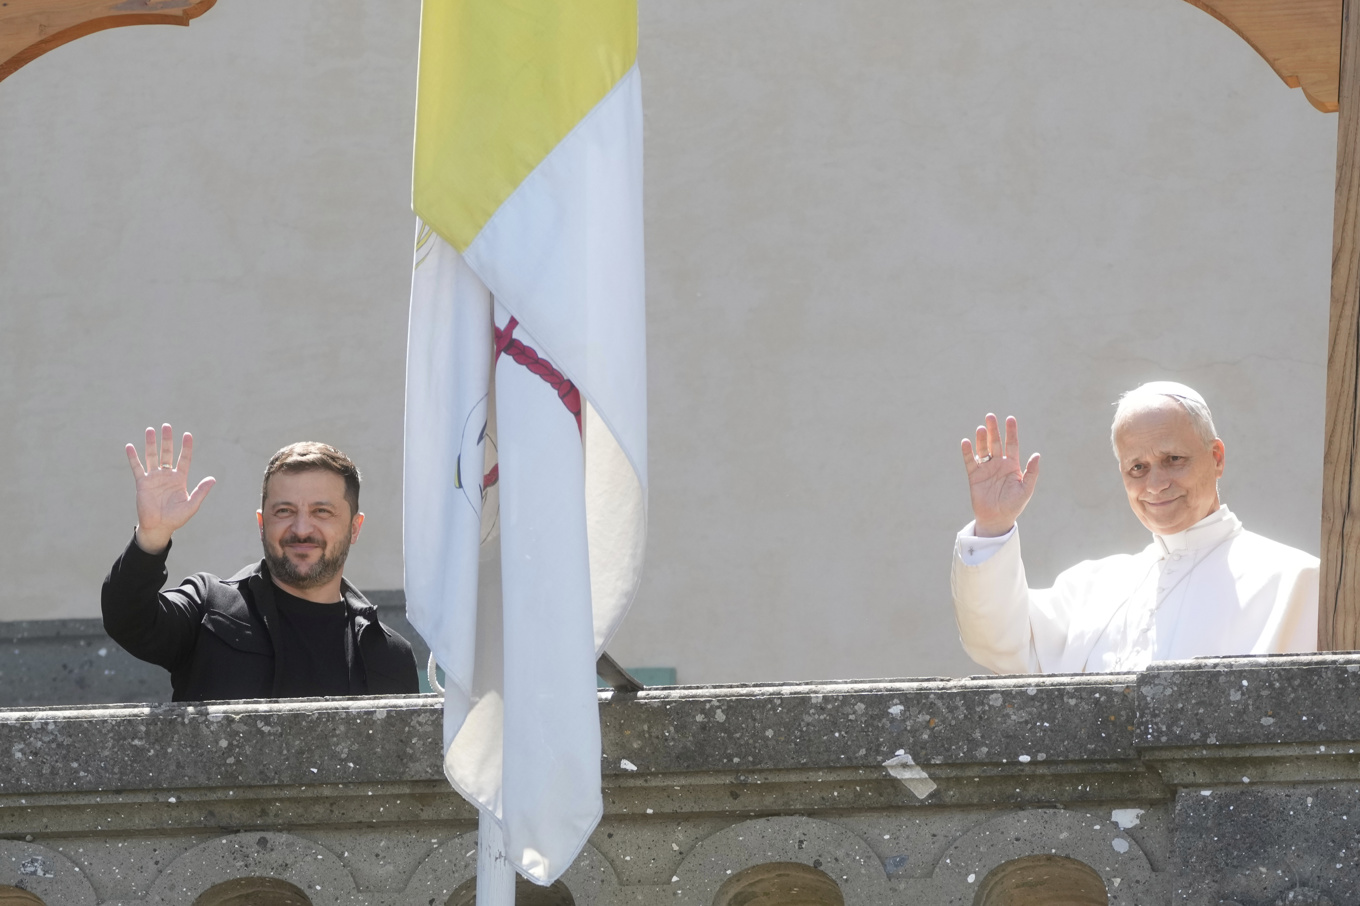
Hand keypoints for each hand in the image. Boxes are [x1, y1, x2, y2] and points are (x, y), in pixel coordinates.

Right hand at [125, 424, 215, 553]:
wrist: (159, 527)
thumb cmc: (177, 518)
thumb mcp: (192, 505)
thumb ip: (201, 491)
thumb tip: (212, 479)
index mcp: (180, 479)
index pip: (184, 459)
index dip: (186, 447)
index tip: (187, 434)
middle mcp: (167, 475)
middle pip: (167, 453)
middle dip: (167, 440)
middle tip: (166, 425)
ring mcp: (154, 478)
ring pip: (152, 457)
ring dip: (151, 444)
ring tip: (150, 430)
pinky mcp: (142, 483)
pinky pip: (137, 468)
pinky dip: (133, 457)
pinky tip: (130, 446)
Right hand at [960, 413, 1039, 536]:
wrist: (997, 519)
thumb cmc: (1014, 505)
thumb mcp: (1026, 489)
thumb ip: (1032, 472)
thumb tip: (1037, 454)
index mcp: (1012, 465)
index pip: (1012, 444)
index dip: (1011, 432)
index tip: (1010, 419)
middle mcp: (998, 464)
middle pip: (995, 443)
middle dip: (993, 430)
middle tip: (990, 416)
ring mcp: (986, 469)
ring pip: (983, 449)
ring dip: (981, 439)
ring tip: (981, 428)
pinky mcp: (974, 476)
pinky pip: (970, 461)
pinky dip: (967, 452)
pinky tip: (966, 442)